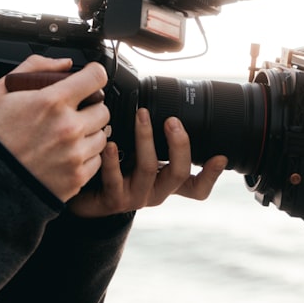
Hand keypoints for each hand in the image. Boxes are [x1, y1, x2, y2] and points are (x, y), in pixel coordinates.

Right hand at [0, 56, 110, 201]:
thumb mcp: (5, 89)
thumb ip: (36, 67)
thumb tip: (65, 64)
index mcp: (53, 102)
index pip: (96, 78)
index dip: (95, 74)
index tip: (91, 78)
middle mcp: (69, 127)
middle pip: (103, 108)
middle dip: (90, 108)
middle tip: (73, 113)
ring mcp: (75, 153)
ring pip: (103, 135)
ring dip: (89, 132)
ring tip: (68, 135)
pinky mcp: (78, 176)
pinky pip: (97, 159)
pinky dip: (86, 155)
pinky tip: (67, 153)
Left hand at [68, 108, 227, 217]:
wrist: (83, 194)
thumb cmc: (114, 168)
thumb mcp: (138, 154)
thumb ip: (154, 138)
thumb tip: (161, 102)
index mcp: (165, 181)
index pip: (197, 186)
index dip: (211, 175)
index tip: (220, 156)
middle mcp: (155, 191)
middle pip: (179, 173)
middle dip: (179, 144)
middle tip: (173, 120)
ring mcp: (135, 197)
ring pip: (148, 169)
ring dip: (146, 139)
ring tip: (142, 115)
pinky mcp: (112, 200)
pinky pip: (115, 180)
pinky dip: (113, 160)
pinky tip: (110, 144)